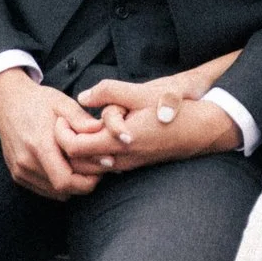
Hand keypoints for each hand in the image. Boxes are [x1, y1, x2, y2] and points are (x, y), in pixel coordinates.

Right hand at [0, 68, 102, 198]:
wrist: (7, 102)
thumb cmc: (39, 101)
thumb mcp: (63, 103)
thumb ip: (82, 120)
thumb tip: (105, 134)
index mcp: (39, 145)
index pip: (66, 181)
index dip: (88, 180)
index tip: (101, 167)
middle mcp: (26, 162)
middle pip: (62, 190)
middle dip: (84, 182)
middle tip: (97, 167)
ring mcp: (20, 170)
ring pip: (54, 193)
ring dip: (72, 185)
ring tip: (82, 165)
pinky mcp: (17, 175)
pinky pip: (44, 190)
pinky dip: (58, 184)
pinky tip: (66, 167)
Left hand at [62, 77, 240, 176]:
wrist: (201, 131)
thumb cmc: (173, 111)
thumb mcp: (142, 94)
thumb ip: (111, 92)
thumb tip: (84, 95)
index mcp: (119, 142)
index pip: (74, 148)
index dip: (61, 134)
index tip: (60, 118)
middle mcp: (121, 159)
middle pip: (77, 164)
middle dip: (64, 146)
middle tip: (61, 125)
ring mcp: (127, 165)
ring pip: (90, 168)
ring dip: (78, 152)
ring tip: (75, 130)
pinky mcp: (133, 165)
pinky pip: (104, 166)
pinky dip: (92, 155)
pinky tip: (94, 137)